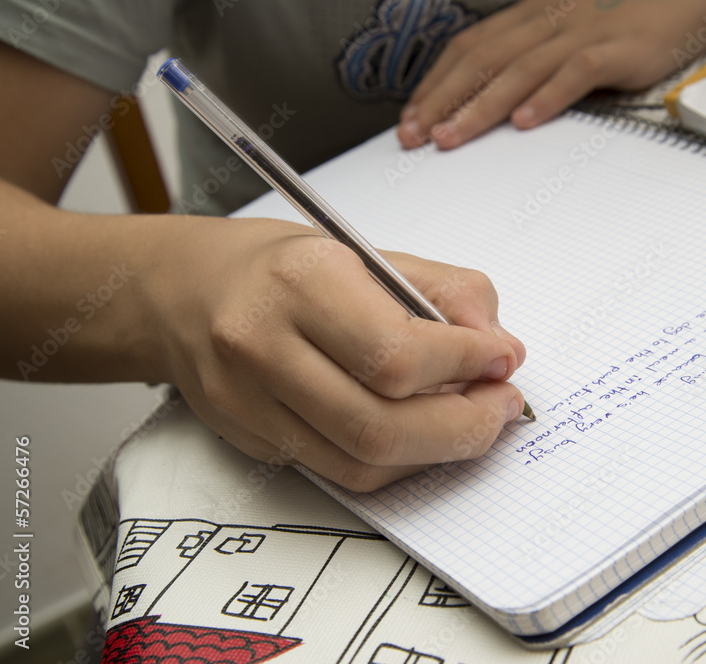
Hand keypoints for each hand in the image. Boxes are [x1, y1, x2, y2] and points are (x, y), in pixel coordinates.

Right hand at [151, 217, 526, 491]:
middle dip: (464, 426)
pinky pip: (340, 472)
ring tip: (472, 421)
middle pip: (380, 425)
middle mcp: (262, 346)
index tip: (502, 359)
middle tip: (501, 406)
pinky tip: (421, 432)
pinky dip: (397, 461)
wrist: (184, 291)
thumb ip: (444, 293)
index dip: (467, 364)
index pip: (396, 353)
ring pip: (362, 462)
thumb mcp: (367, 251)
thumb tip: (500, 345)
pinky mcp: (250, 441)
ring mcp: (248, 403)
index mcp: (298, 282)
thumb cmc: (279, 267)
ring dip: (437, 451)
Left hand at [397, 0, 705, 149]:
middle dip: (442, 100)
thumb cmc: (632, 17)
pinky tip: (525, 122)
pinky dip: (547, 97)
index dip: (436, 83)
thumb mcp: (572, 31)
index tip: (411, 117)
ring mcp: (582, 31)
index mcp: (533, 14)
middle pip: (481, 59)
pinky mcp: (617, 48)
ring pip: (518, 69)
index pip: (470, 48)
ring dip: (479, 106)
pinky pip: (575, 73)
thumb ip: (536, 58)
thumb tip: (498, 101)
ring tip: (452, 137)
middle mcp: (549, 20)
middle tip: (415, 136)